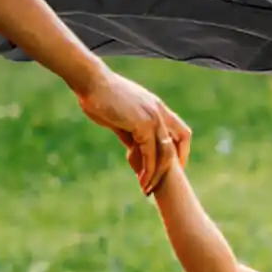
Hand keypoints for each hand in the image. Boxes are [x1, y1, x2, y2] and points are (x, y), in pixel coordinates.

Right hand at [79, 67, 190, 192]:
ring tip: (147, 189)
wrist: (91, 82)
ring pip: (166, 152)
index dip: (181, 150)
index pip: (181, 130)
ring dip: (158, 174)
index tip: (172, 167)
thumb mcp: (121, 117)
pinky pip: (150, 153)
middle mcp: (160, 111)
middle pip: (180, 141)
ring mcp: (153, 117)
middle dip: (174, 165)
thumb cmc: (100, 96)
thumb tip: (134, 149)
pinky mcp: (142, 124)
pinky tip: (140, 180)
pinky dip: (147, 170)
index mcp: (157, 107)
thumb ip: (131, 132)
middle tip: (162, 183)